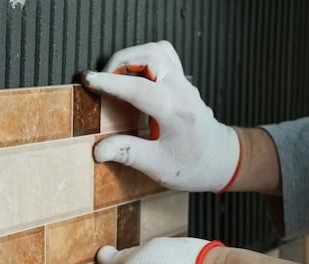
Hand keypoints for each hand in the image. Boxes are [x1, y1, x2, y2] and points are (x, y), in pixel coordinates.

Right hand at [84, 40, 240, 192]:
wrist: (220, 161)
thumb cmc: (194, 166)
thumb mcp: (159, 167)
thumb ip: (129, 154)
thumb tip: (99, 149)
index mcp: (176, 113)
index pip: (138, 88)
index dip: (109, 83)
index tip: (88, 80)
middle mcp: (182, 92)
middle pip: (151, 55)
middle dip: (120, 62)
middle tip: (102, 81)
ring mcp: (184, 84)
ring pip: (158, 50)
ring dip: (133, 58)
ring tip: (115, 78)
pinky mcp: (182, 83)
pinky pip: (163, 57)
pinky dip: (144, 60)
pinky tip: (133, 79)